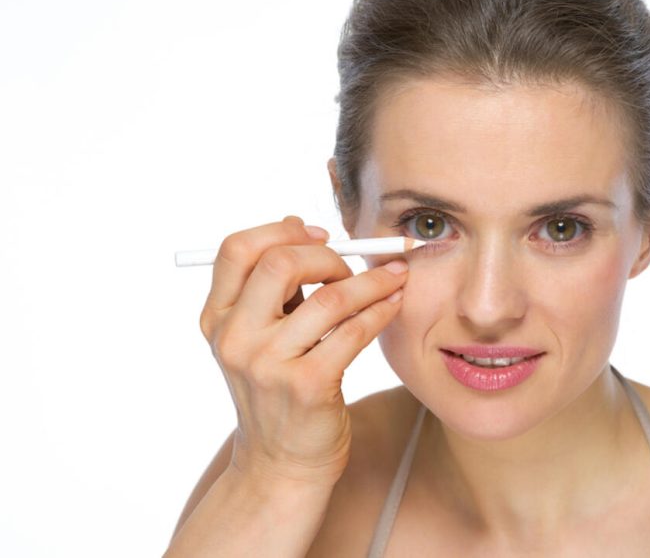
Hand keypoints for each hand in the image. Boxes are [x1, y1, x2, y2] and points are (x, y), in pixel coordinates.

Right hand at [198, 215, 406, 487]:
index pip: (237, 249)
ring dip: (371, 280)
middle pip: (279, 262)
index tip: (317, 235)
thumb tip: (298, 224)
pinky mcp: (308, 385)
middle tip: (350, 266)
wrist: (281, 464)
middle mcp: (234, 339)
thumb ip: (272, 288)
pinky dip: (381, 309)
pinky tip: (394, 303)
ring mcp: (268, 364)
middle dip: (326, 254)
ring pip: (329, 297)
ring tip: (394, 277)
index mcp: (216, 318)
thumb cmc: (277, 390)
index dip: (281, 231)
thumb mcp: (257, 337)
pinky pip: (354, 330)